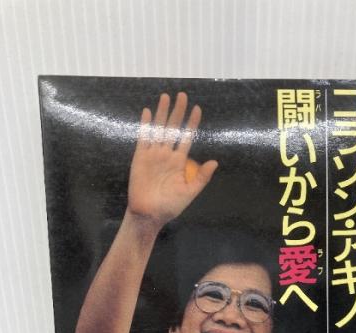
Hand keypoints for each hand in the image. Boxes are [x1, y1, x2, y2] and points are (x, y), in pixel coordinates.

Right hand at [128, 92, 217, 226]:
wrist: (149, 215)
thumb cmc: (170, 206)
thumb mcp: (189, 192)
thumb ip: (201, 177)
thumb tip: (215, 162)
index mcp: (179, 162)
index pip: (186, 138)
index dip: (192, 124)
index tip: (197, 109)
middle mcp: (166, 155)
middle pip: (173, 129)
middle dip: (178, 112)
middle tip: (182, 95)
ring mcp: (153, 155)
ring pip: (159, 129)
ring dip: (162, 113)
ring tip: (166, 97)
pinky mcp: (140, 158)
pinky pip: (143, 138)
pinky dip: (146, 125)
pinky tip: (148, 112)